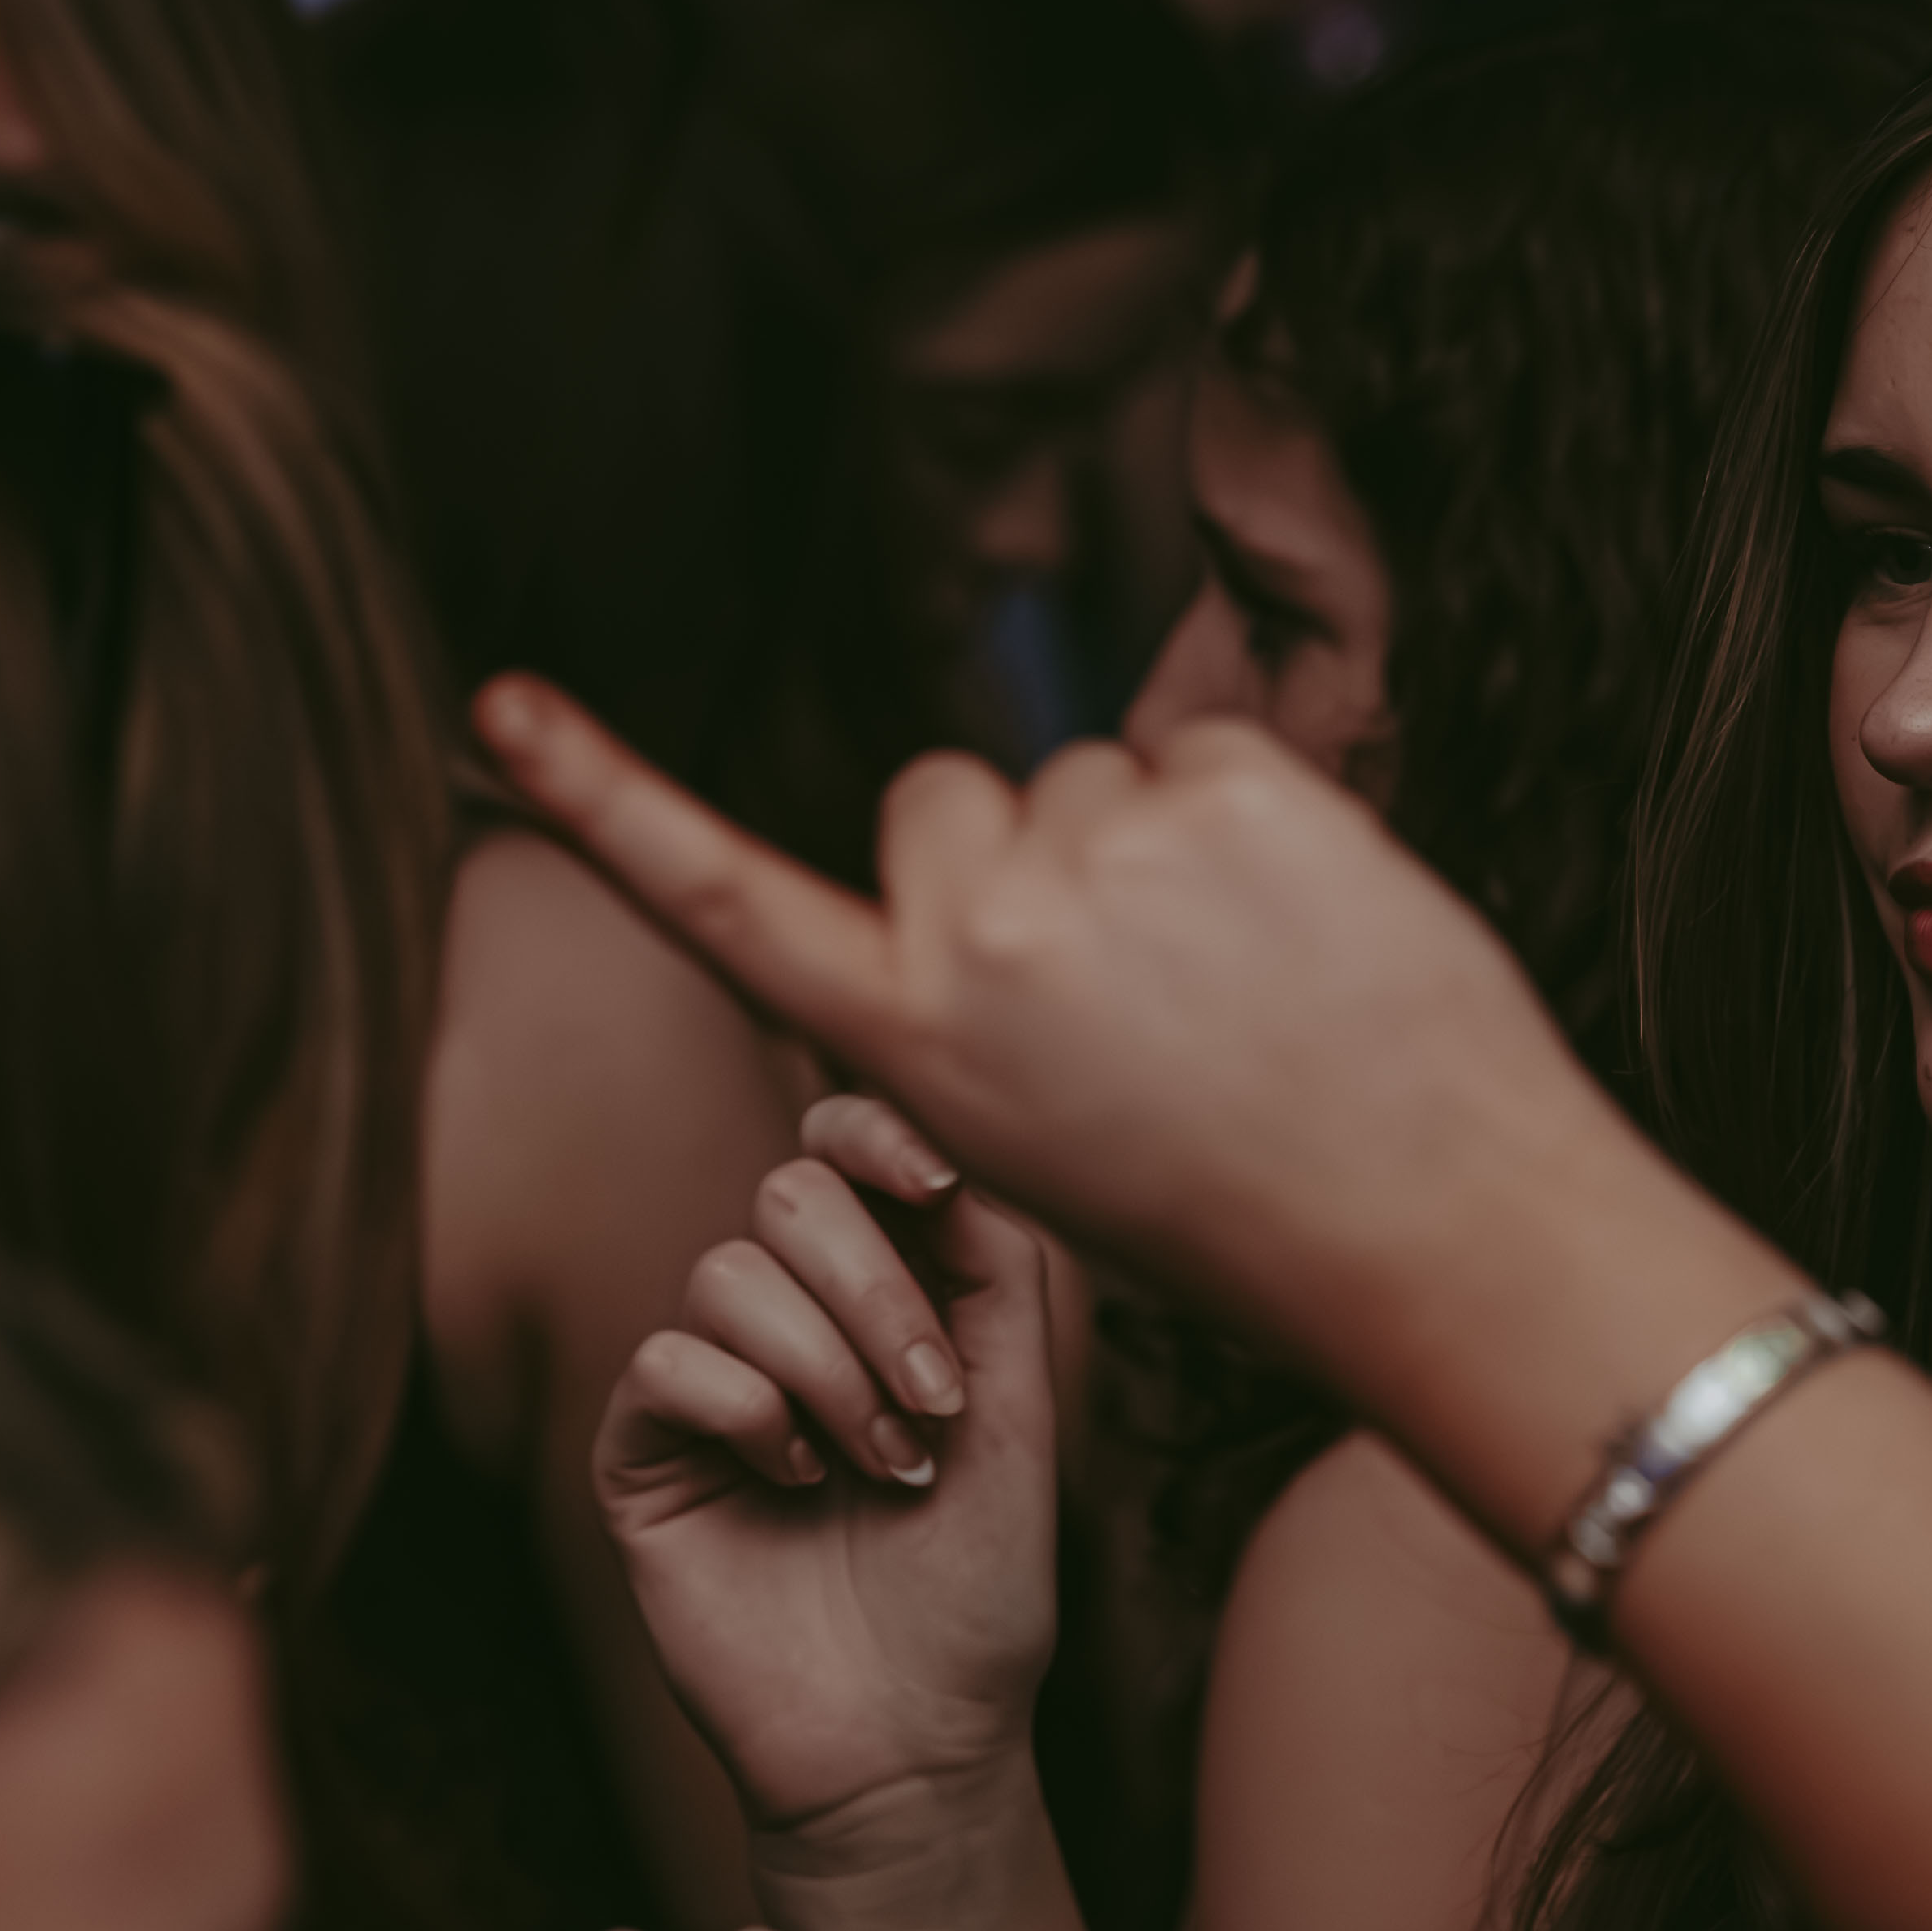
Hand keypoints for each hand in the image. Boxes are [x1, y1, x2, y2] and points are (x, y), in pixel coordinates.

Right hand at [471, 684, 1616, 1377]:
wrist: (1431, 1224)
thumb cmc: (1242, 1203)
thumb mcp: (1050, 1138)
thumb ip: (986, 1002)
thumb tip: (1003, 869)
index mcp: (915, 1043)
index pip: (724, 900)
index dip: (604, 803)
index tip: (500, 707)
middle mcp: (975, 940)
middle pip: (945, 794)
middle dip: (1025, 844)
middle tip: (1140, 979)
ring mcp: (1102, 858)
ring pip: (1092, 772)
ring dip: (1159, 842)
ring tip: (1247, 980)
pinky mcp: (1227, 796)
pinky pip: (1208, 747)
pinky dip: (1256, 816)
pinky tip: (1306, 929)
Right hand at [597, 1097, 1062, 1842]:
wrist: (919, 1736)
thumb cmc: (979, 1586)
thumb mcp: (1025, 1413)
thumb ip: (995, 1275)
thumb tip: (944, 1159)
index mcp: (880, 1296)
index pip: (843, 1150)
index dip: (876, 1131)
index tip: (936, 1183)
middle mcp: (786, 1324)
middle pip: (790, 1192)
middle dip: (877, 1289)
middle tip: (933, 1405)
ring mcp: (708, 1387)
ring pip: (728, 1274)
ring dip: (828, 1367)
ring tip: (881, 1465)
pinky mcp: (642, 1457)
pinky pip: (667, 1363)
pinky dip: (748, 1411)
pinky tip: (795, 1483)